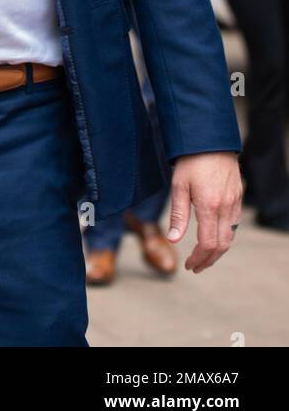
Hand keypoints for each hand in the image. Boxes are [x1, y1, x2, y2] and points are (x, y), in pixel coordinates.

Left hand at [166, 151, 242, 272]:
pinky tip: (213, 238)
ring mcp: (234, 203)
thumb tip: (173, 240)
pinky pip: (233, 224)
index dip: (199, 258)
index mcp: (209, 206)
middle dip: (209, 260)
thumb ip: (178, 215)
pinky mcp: (238, 198)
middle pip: (222, 245)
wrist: (211, 142)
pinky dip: (224, 237)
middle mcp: (226, 208)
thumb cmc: (190, 162)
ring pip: (230, 237)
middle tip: (196, 267)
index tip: (189, 265)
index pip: (208, 243)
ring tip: (203, 257)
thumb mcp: (178, 187)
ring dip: (217, 251)